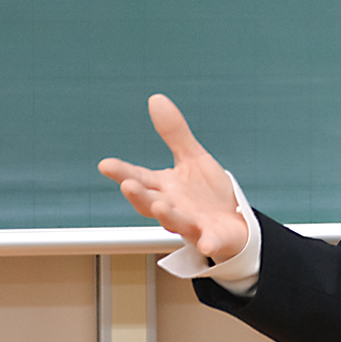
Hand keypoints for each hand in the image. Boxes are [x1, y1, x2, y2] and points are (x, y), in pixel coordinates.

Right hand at [98, 94, 248, 261]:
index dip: (122, 172)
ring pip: (174, 221)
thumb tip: (156, 99)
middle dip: (138, 195)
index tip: (105, 165)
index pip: (140, 178)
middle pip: (149, 202)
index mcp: (165, 187)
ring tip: (160, 205)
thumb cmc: (208, 194)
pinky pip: (208, 241)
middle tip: (127, 185)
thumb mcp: (193, 158)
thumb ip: (174, 133)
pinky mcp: (211, 237)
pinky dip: (207, 242)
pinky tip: (207, 243)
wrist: (235, 223)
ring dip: (166, 215)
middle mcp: (173, 207)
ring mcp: (191, 224)